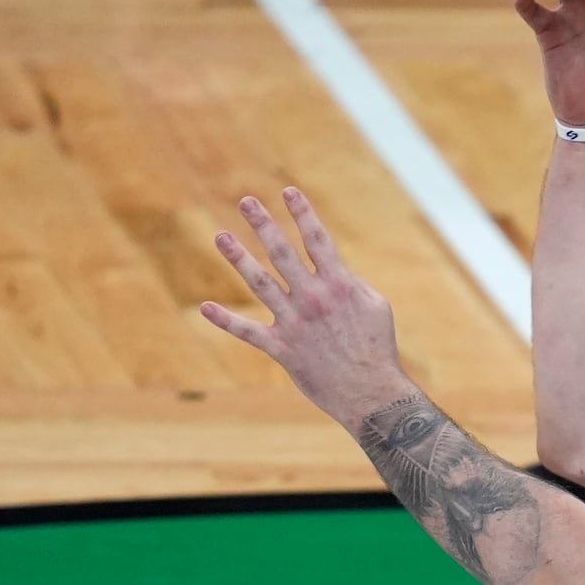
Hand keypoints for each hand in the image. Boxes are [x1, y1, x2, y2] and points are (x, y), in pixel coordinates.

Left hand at [204, 190, 405, 423]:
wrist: (370, 393)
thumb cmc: (378, 348)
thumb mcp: (376, 306)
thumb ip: (351, 282)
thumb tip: (332, 269)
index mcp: (339, 284)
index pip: (317, 239)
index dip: (302, 213)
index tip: (287, 191)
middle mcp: (313, 298)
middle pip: (282, 252)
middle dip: (263, 224)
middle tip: (246, 201)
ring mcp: (294, 322)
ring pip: (260, 282)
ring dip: (238, 257)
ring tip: (220, 235)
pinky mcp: (282, 348)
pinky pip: (248, 332)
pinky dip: (226, 320)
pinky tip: (206, 307)